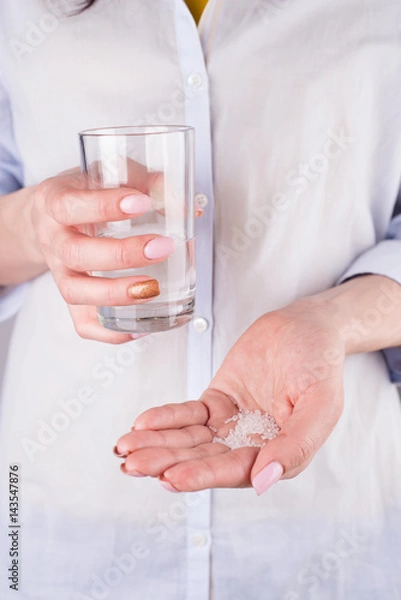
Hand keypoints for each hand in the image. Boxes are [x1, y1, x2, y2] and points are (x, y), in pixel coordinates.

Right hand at [31, 168, 175, 342]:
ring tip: (152, 289)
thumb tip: (186, 206)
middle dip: (121, 255)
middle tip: (161, 247)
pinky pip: (82, 324)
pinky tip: (141, 326)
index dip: (106, 206)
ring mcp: (60, 273)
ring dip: (115, 294)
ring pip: (76, 292)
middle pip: (76, 254)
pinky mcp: (71, 299)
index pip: (73, 205)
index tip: (142, 202)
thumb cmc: (83, 194)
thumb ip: (146, 181)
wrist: (47, 217)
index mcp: (56, 202)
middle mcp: (53, 240)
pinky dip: (110, 332)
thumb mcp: (107, 174)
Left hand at [115, 297, 344, 492]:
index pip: (235, 470)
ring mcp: (231, 424)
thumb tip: (263, 480)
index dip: (202, 474)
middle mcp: (251, 444)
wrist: (305, 326)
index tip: (171, 477)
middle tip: (133, 464)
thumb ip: (297, 443)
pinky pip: (188, 414)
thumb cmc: (319, 362)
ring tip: (126, 447)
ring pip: (189, 440)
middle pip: (203, 458)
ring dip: (158, 444)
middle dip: (167, 462)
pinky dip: (166, 418)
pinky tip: (143, 423)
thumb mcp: (321, 402)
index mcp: (279, 453)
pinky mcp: (217, 402)